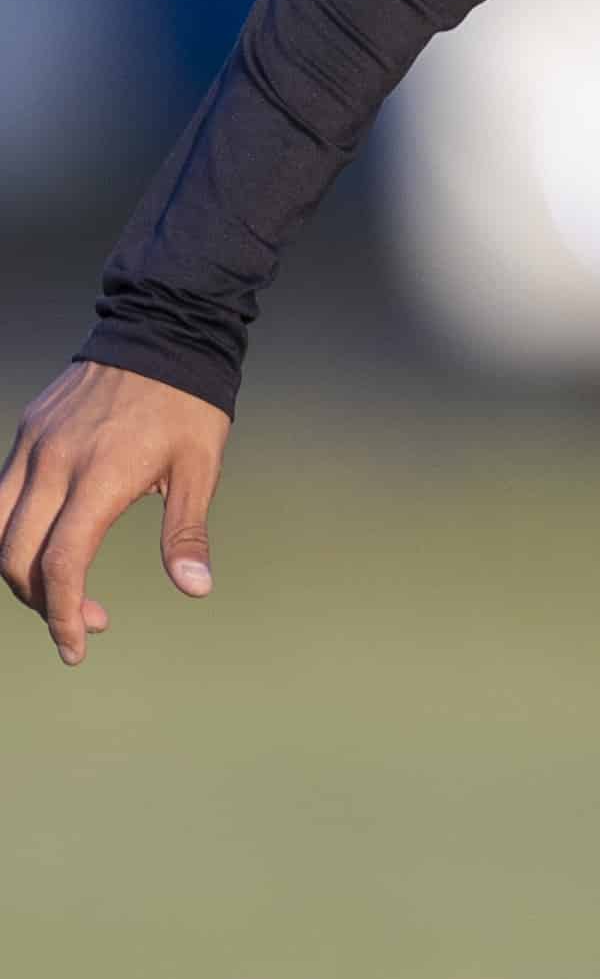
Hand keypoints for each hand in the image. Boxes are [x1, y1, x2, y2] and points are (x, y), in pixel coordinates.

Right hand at [1, 362, 234, 665]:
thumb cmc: (189, 406)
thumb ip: (187, 532)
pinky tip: (47, 545)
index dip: (66, 612)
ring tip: (61, 591)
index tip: (79, 645)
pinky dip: (11, 532)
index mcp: (101, 477)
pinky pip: (0, 494)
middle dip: (43, 602)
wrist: (161, 333)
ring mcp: (33, 447)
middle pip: (16, 554)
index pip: (62, 562)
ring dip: (17, 570)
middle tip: (88, 624)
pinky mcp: (26, 434)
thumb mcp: (201, 469)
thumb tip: (194, 589)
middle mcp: (54, 463)